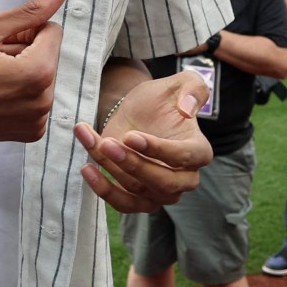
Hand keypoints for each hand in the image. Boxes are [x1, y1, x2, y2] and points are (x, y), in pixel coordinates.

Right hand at [0, 0, 69, 146]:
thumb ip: (30, 11)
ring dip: (20, 72)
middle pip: (48, 55)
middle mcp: (43, 102)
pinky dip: (17, 93)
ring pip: (41, 77)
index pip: (52, 31)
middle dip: (23, 51)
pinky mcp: (29, 133)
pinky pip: (34, 99)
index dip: (24, 30)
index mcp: (37, 73)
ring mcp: (37, 122)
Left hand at [75, 72, 210, 213]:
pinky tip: (87, 168)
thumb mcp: (180, 82)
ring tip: (95, 145)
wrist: (134, 114)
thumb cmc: (160, 100)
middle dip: (134, 165)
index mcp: (199, 151)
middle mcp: (185, 178)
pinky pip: (123, 203)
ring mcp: (161, 193)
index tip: (131, 136)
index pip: (186, 157)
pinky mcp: (138, 199)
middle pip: (164, 183)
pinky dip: (103, 189)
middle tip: (108, 143)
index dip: (159, 150)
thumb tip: (188, 109)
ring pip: (139, 192)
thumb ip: (193, 88)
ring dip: (114, 171)